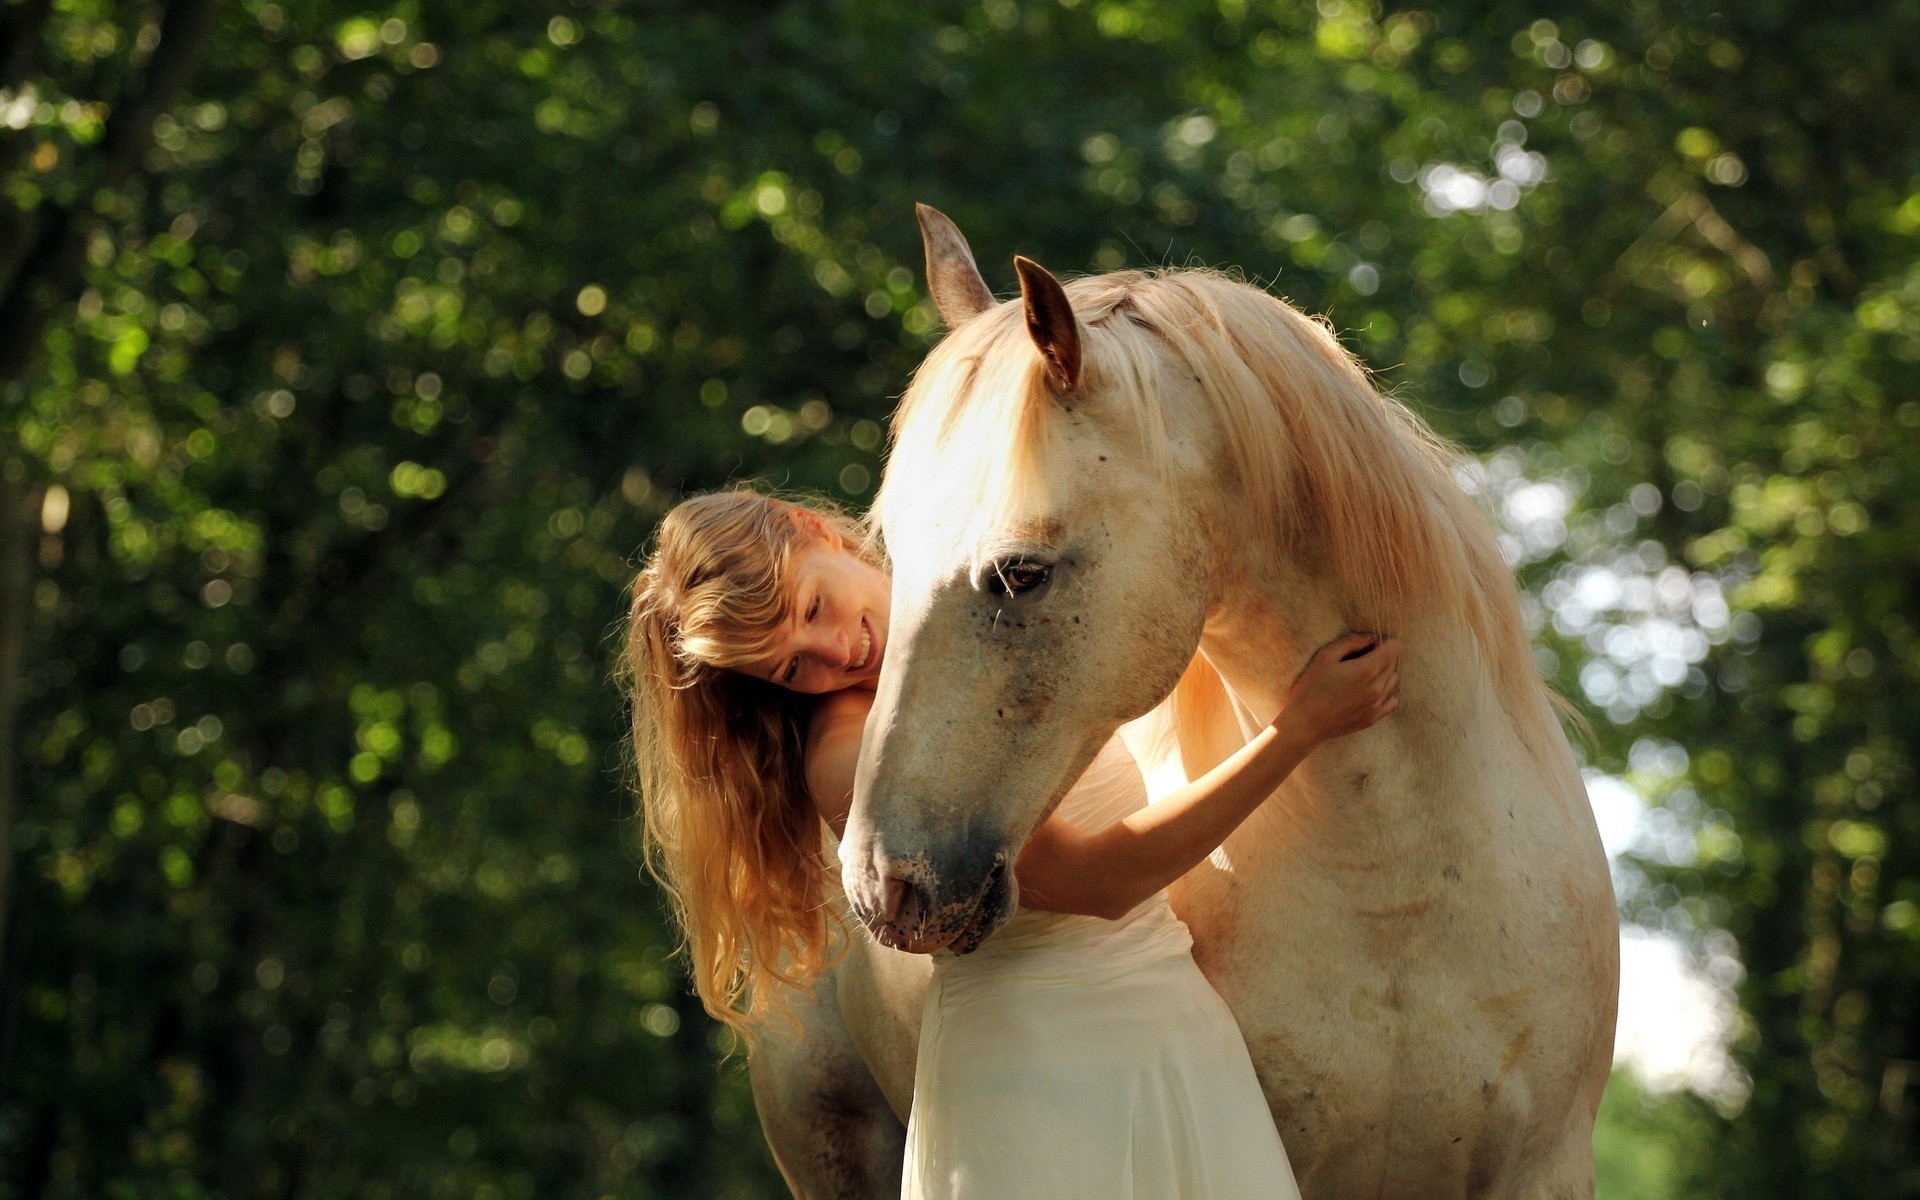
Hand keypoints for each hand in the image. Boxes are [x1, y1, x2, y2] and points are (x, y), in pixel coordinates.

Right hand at [1277, 633, 1400, 745]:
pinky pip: (1392, 701)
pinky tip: (1369, 692)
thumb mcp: (1325, 656)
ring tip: (1361, 677)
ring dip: (1383, 674)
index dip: (1382, 642)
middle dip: (1381, 657)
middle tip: (1358, 661)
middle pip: (1393, 663)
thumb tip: (1372, 637)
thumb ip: (1351, 641)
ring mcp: (1377, 705)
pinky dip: (1385, 693)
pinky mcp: (1373, 718)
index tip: (1366, 646)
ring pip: (1393, 681)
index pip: (1394, 648)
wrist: (1305, 723)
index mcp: (1367, 669)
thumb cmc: (1311, 687)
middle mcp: (1378, 687)